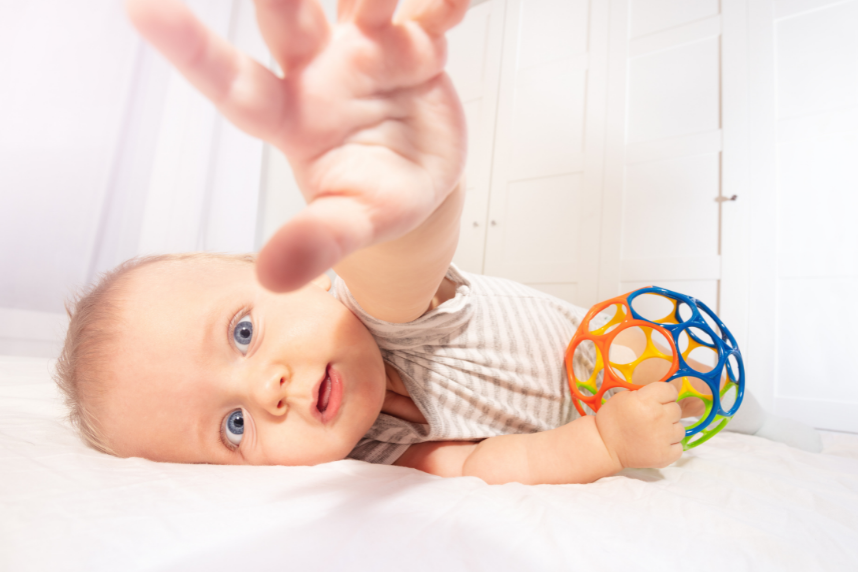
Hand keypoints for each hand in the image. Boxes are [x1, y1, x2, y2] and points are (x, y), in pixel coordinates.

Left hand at [127, 0, 467, 290]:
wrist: (423, 176)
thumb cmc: (376, 196)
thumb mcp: (352, 224)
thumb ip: (316, 241)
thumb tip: (271, 277)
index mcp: (292, 116)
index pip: (234, 82)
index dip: (191, 49)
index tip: (142, 8)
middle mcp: (321, 72)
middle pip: (290, 20)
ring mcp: (368, 52)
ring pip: (360, 1)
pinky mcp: (415, 45)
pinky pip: (427, 12)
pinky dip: (441, 4)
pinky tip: (454, 6)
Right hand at [595, 382, 684, 468]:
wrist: (605, 446)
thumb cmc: (613, 420)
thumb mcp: (624, 397)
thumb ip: (646, 393)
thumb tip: (663, 396)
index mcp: (646, 400)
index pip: (671, 390)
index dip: (665, 394)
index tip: (659, 400)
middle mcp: (658, 417)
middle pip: (676, 409)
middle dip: (665, 412)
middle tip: (651, 418)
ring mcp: (663, 438)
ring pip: (679, 428)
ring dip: (669, 429)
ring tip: (653, 432)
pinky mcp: (665, 455)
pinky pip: (679, 446)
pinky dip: (670, 446)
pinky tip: (656, 444)